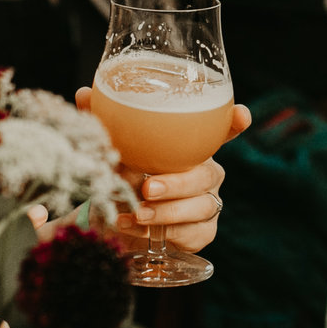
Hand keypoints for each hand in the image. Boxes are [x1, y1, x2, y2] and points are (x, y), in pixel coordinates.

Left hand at [73, 87, 243, 252]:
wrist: (112, 223)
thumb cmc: (119, 179)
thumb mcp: (108, 152)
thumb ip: (101, 124)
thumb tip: (84, 94)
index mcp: (191, 147)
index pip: (221, 131)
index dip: (234, 123)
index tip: (241, 114)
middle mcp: (206, 173)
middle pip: (208, 173)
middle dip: (179, 182)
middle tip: (147, 187)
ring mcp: (207, 203)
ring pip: (202, 206)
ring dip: (168, 212)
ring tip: (137, 213)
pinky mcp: (202, 232)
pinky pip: (194, 233)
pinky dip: (165, 232)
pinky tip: (139, 230)